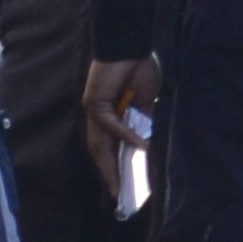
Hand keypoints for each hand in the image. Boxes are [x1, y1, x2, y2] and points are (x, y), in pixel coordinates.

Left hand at [81, 55, 160, 202]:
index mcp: (112, 118)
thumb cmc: (139, 71)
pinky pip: (112, 124)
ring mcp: (95, 111)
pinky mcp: (95, 103)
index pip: (112, 149)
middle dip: (110, 175)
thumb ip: (143, 123)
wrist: (130, 45)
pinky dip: (126, 134)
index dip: (117, 168)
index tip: (125, 187)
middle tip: (117, 196)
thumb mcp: (145, 103)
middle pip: (102, 152)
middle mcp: (99, 118)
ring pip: (100, 144)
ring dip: (110, 165)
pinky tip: (140, 145)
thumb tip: (147, 146)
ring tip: (119, 186)